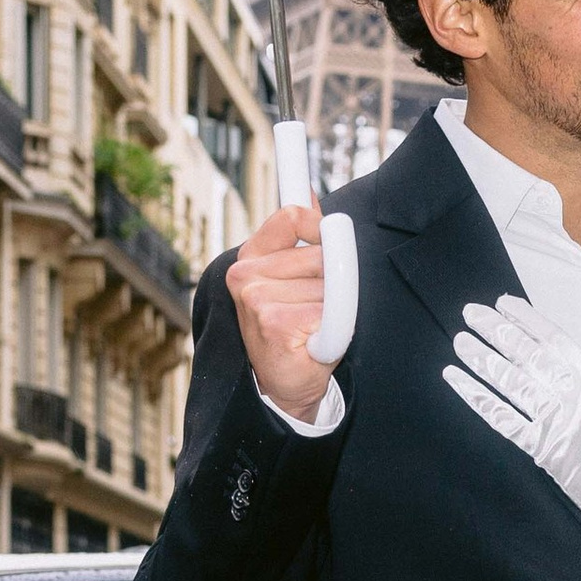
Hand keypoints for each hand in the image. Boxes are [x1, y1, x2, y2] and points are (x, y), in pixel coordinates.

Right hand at [230, 203, 331, 421]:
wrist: (285, 387)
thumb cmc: (294, 333)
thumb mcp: (295, 280)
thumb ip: (301, 239)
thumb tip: (311, 193)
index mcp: (249, 258)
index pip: (292, 216)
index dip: (321, 226)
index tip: (331, 236)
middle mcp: (245, 274)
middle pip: (322, 255)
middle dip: (333, 284)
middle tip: (318, 311)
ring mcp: (257, 298)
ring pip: (330, 286)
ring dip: (335, 311)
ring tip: (315, 330)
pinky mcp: (275, 322)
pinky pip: (331, 311)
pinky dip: (335, 332)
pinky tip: (315, 345)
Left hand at [444, 296, 580, 540]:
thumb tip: (559, 348)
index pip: (553, 338)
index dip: (525, 318)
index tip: (503, 303)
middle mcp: (571, 395)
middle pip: (526, 354)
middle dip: (495, 330)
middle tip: (470, 312)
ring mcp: (552, 421)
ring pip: (509, 381)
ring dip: (481, 358)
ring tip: (460, 340)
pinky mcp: (538, 447)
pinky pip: (501, 418)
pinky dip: (476, 397)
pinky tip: (457, 379)